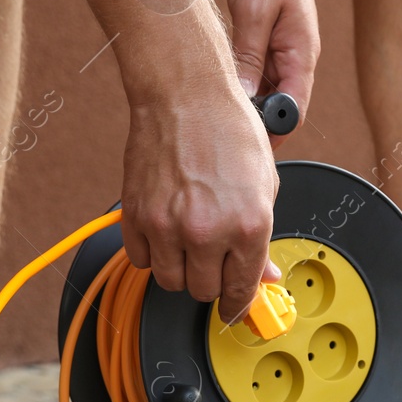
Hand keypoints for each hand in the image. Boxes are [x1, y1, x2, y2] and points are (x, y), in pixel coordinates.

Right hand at [120, 80, 280, 319]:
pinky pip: (141, 259)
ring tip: (189, 243)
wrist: (186, 95)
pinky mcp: (136, 216)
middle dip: (212, 280)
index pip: (242, 290)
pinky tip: (165, 231)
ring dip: (181, 270)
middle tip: (214, 259)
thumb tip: (264, 275)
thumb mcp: (265, 185)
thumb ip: (262, 236)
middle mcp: (207, 231)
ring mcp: (167, 226)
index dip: (239, 303)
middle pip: (204, 291)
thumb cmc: (228, 128)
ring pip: (170, 281)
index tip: (236, 306)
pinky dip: (153, 253)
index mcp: (249, 225)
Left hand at [226, 0, 321, 147]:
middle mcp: (295, 61)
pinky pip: (254, 74)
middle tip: (216, 134)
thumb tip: (243, 97)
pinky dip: (237, 83)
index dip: (271, 133)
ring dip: (242, 104)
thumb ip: (249, 55)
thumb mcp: (254, 10)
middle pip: (277, 109)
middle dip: (252, 124)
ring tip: (209, 112)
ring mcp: (281, 54)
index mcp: (301, 56)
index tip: (243, 145)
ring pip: (263, 93)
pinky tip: (214, 84)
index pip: (293, 112)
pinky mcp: (266, 44)